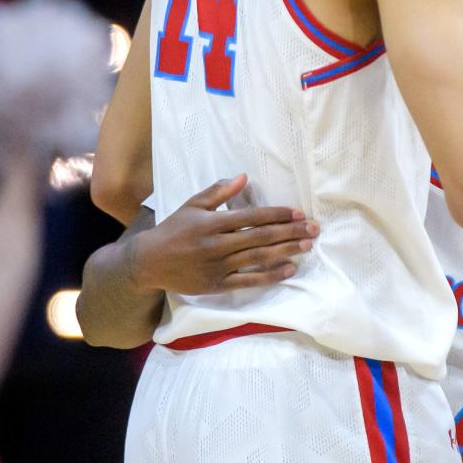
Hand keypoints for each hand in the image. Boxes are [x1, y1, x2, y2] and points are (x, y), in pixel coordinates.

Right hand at [130, 174, 317, 294]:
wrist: (149, 262)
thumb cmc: (173, 230)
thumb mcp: (192, 205)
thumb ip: (218, 192)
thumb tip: (243, 177)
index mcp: (212, 223)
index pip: (252, 217)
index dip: (277, 215)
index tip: (298, 213)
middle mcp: (218, 244)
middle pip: (260, 237)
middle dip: (290, 232)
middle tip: (313, 228)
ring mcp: (218, 266)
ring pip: (258, 258)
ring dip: (285, 251)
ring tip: (307, 245)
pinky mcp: (217, 285)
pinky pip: (249, 281)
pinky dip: (270, 276)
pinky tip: (289, 269)